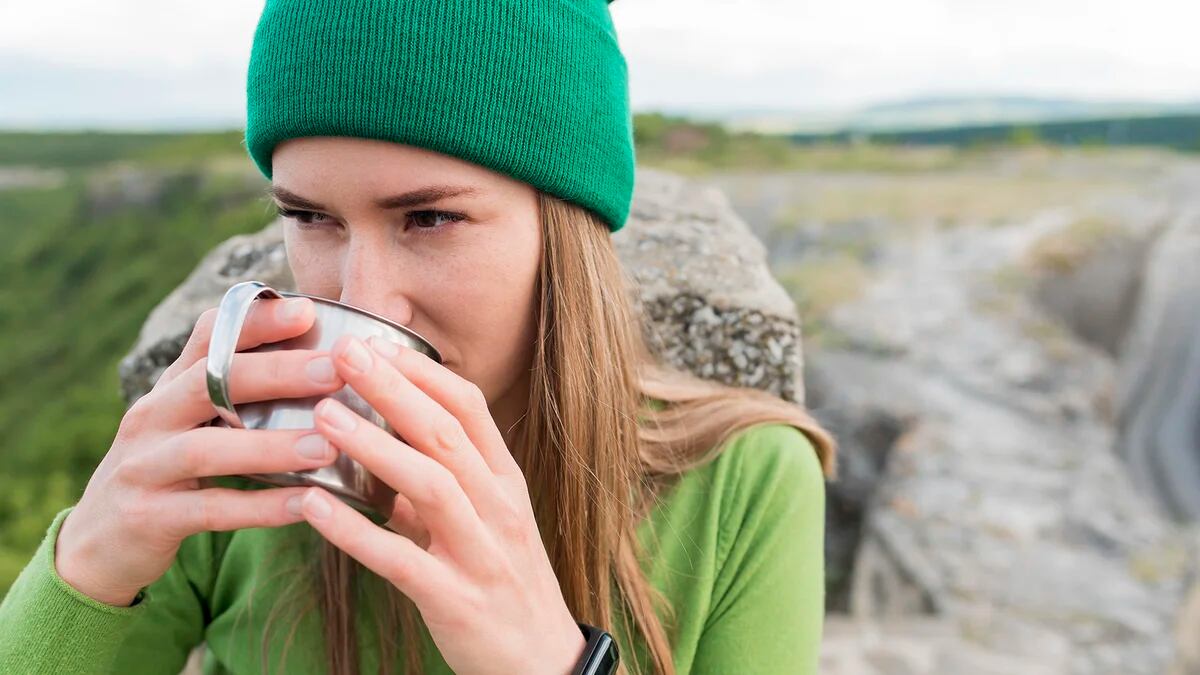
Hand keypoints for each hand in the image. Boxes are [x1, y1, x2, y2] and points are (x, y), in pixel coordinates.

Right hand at [55, 297, 345, 605]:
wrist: (95, 545)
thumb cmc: (167, 471)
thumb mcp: (191, 423)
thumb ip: (238, 392)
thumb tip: (319, 358)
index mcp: (170, 387)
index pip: (208, 336)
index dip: (256, 320)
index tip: (307, 311)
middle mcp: (152, 417)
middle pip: (209, 382)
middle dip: (275, 373)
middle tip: (334, 370)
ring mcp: (143, 467)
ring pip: (206, 449)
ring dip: (270, 446)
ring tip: (327, 446)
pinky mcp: (147, 518)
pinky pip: (210, 510)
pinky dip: (260, 507)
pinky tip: (307, 505)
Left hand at [293, 334, 586, 674]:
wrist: (541, 661)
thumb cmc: (505, 580)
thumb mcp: (487, 521)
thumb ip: (439, 482)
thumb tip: (383, 447)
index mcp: (505, 481)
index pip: (470, 408)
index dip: (422, 373)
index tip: (377, 341)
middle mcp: (498, 508)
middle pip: (445, 434)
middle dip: (393, 389)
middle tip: (345, 353)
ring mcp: (480, 553)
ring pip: (429, 486)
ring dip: (374, 447)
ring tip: (324, 415)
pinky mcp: (454, 599)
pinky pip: (400, 559)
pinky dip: (355, 532)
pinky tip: (313, 508)